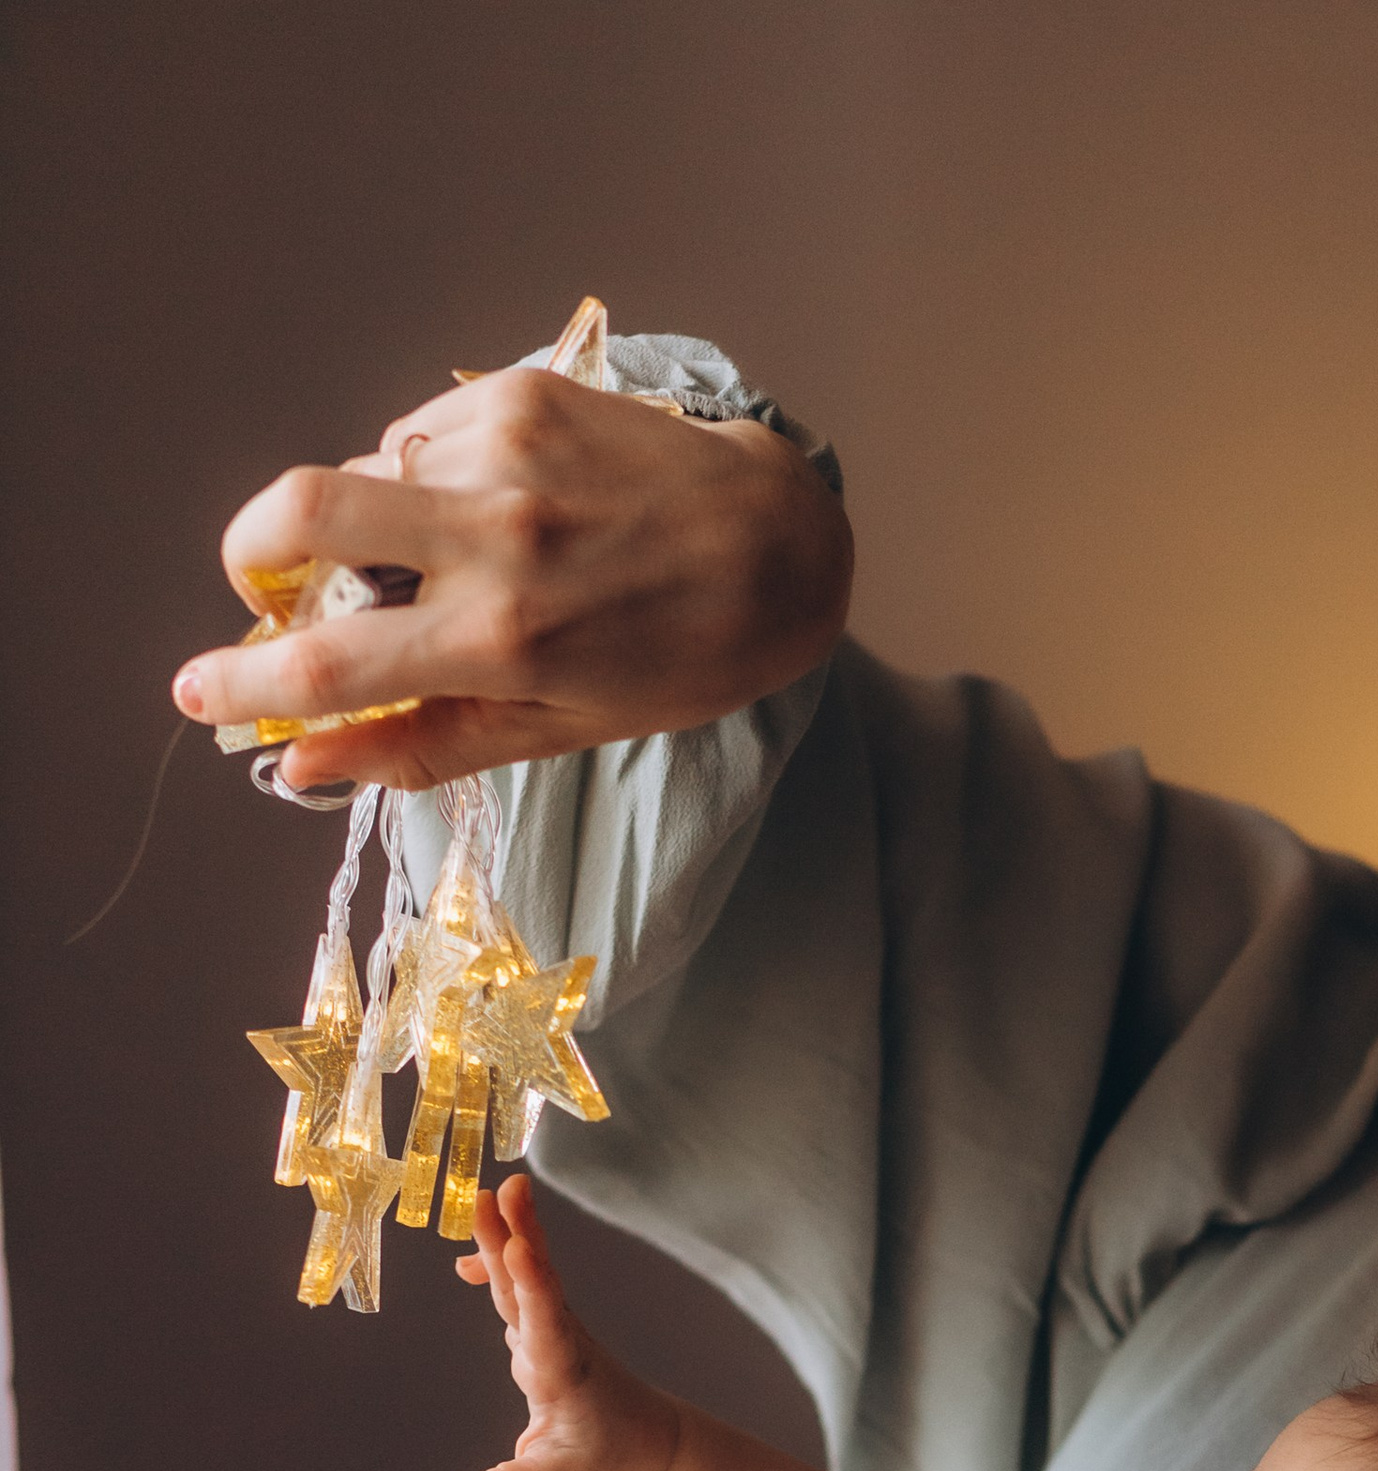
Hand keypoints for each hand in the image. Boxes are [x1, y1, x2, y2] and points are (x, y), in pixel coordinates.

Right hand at [171, 371, 853, 792]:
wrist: (777, 544)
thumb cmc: (676, 655)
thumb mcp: (558, 728)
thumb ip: (421, 746)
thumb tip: (303, 769)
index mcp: (504, 636)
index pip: (327, 664)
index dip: (241, 682)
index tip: (199, 693)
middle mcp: (495, 534)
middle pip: (300, 511)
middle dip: (251, 553)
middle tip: (267, 591)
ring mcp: (503, 449)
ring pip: (366, 475)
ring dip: (373, 525)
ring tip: (452, 561)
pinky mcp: (518, 393)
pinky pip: (420, 437)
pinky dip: (426, 481)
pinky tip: (497, 511)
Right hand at [450, 1176, 681, 1470]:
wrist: (645, 1441)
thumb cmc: (604, 1459)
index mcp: (565, 1373)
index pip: (547, 1324)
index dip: (532, 1286)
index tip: (518, 1248)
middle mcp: (561, 1340)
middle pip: (533, 1284)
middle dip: (516, 1238)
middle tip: (499, 1193)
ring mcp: (554, 1327)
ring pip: (528, 1274)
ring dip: (508, 1232)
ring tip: (489, 1190)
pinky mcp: (545, 1324)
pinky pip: (519, 1285)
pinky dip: (497, 1266)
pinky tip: (467, 1259)